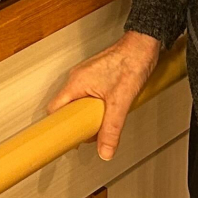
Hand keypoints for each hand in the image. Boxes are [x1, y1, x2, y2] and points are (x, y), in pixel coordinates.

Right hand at [46, 31, 161, 160]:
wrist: (142, 46)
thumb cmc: (130, 64)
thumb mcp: (120, 103)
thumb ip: (111, 129)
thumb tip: (105, 151)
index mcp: (76, 83)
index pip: (54, 109)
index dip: (58, 126)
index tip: (65, 139)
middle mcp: (77, 78)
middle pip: (66, 108)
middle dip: (78, 123)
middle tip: (90, 133)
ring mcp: (85, 76)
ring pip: (78, 103)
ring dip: (88, 115)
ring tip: (103, 122)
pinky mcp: (95, 76)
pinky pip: (88, 96)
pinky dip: (95, 107)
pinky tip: (109, 111)